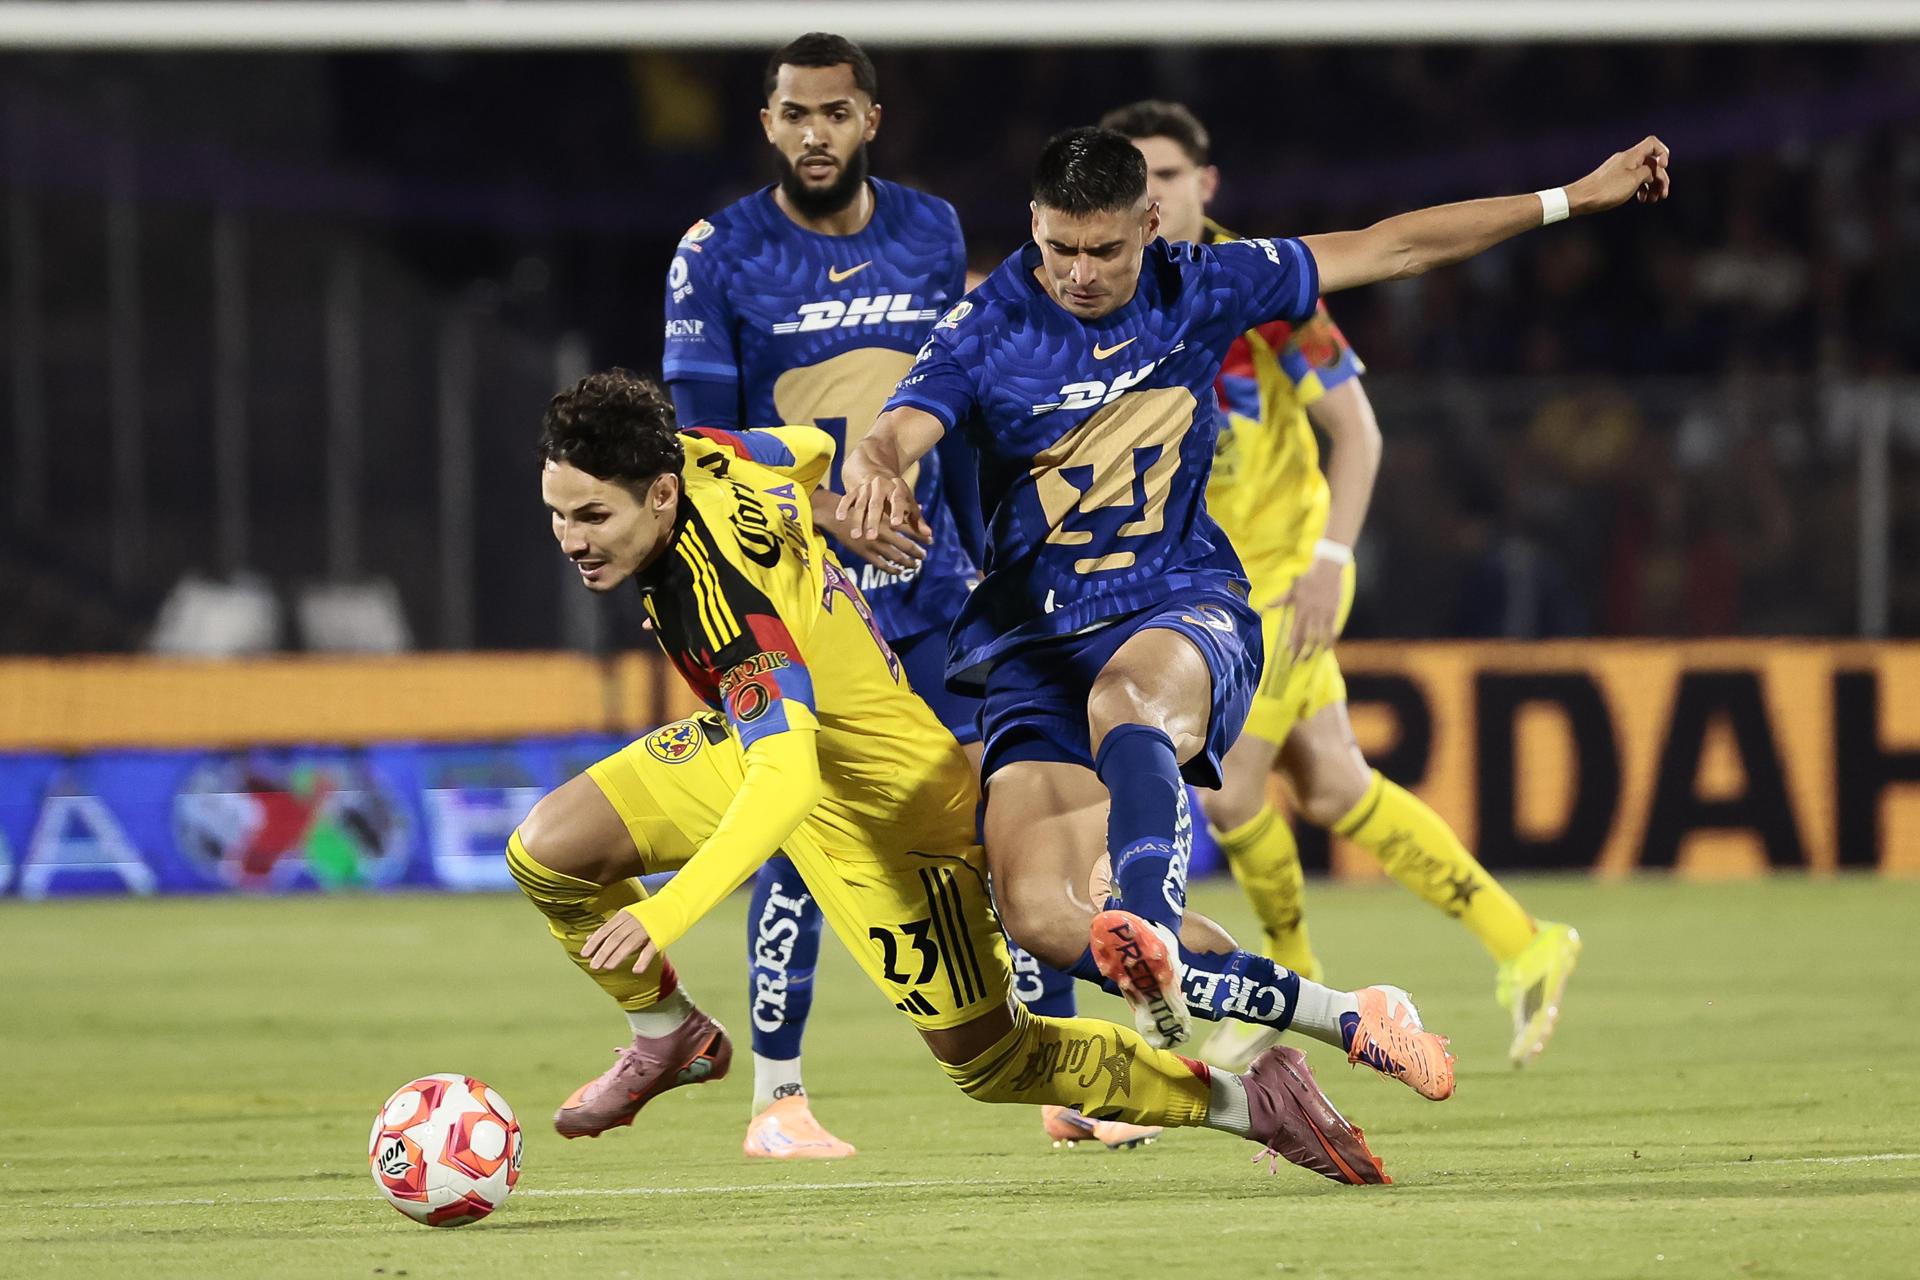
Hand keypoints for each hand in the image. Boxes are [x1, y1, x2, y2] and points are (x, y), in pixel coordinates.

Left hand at [582, 906, 657, 974]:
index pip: (606, 930)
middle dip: (603, 952)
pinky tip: (636, 970)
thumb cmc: (647, 914)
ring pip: (630, 943)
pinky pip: (650, 949)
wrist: (674, 905)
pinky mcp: (660, 935)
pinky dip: (643, 960)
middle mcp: (634, 920)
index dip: (594, 942)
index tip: (584, 954)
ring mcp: (647, 928)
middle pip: (615, 937)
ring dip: (618, 955)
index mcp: (624, 915)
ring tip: (608, 967)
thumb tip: (590, 938)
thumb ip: (610, 928)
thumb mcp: (627, 917)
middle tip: (593, 966)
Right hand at [813, 490, 928, 576]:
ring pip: (895, 557)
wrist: (835, 514)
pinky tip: (899, 571)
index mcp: (887, 518)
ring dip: (907, 562)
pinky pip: (882, 565)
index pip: (910, 528)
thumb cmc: (860, 505)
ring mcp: (873, 544)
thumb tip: (922, 507)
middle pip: (906, 545)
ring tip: (915, 565)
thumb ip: (902, 507)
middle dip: (917, 552)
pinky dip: (892, 569)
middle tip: (925, 556)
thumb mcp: (880, 503)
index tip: (931, 540)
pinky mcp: (864, 553)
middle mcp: (882, 532)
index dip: (922, 535)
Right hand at [836, 472, 932, 545]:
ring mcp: (865, 489)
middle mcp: (880, 487)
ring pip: (860, 505)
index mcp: (896, 488)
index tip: (895, 525)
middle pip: (876, 506)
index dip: (896, 512)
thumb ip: (917, 519)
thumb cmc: (895, 493)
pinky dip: (843, 508)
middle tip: (872, 537)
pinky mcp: (853, 491)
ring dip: (857, 520)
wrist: (874, 471)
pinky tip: (840, 519)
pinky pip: (846, 499)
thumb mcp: (907, 502)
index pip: (897, 501)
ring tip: (856, 536)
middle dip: (873, 521)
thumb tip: (930, 535)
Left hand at [1267, 557, 1345, 662]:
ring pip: (1320, 638)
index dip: (1292, 645)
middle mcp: (1312, 613)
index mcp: (1301, 609)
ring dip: (1314, 650)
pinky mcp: (1335, 612)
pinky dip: (1329, 641)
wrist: (1327, 570)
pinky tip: (1326, 649)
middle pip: (1307, 638)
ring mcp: (1324, 614)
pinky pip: (1333, 631)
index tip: (1288, 654)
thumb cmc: (1308, 579)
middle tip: (1296, 662)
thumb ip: (1280, 600)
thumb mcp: (1292, 589)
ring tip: (1309, 658)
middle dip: (1301, 652)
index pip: (1296, 632)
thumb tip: (1265, 606)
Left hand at [1568, 136, 1670, 213]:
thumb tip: (1650, 173)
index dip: (1663, 153)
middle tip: (1663, 195)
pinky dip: (1640, 188)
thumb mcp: (1633, 180)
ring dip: (1652, 185)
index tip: (1664, 167)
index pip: (1652, 143)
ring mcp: (1620, 169)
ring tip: (1653, 199)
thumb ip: (1647, 172)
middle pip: (1651, 162)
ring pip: (1643, 173)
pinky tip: (1642, 198)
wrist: (1581, 199)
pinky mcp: (1614, 179)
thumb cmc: (1606, 190)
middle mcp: (1626, 159)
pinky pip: (1633, 179)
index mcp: (1631, 156)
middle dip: (1660, 177)